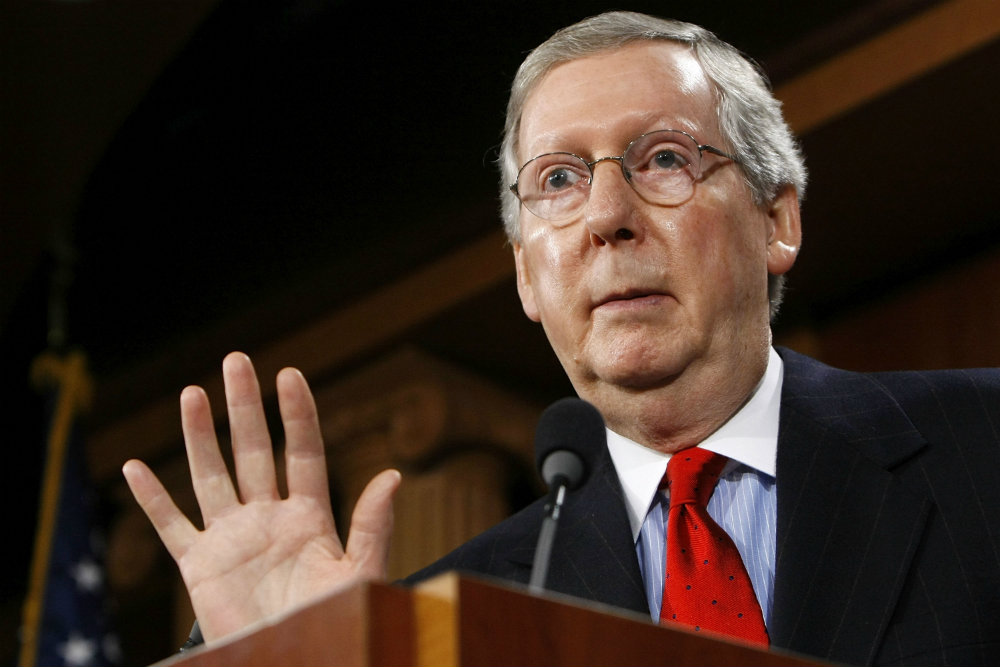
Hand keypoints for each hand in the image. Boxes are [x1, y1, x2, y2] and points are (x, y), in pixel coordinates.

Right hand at [122, 352, 400, 641]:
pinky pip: (170, 526)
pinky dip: (151, 500)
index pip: (303, 452)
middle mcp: (267, 516)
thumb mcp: (360, 574)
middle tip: (236, 360)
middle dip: (244, 406)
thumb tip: (393, 475)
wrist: (294, 658)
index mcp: (309, 515)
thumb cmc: (335, 622)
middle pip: (253, 450)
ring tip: (192, 392)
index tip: (289, 374)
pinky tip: (133, 468)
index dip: (297, 414)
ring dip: (199, 436)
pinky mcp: (199, 566)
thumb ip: (372, 526)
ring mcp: (231, 537)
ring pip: (210, 475)